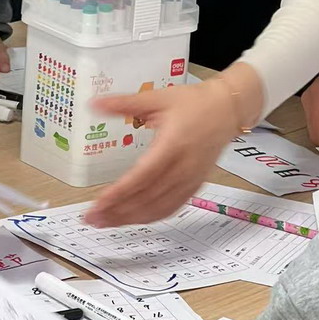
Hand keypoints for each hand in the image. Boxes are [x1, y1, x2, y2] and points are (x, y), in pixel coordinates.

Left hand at [86, 63, 263, 226]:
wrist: (227, 109)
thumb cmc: (195, 102)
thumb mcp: (157, 98)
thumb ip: (125, 103)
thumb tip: (95, 104)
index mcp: (172, 144)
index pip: (142, 176)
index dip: (118, 193)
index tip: (97, 204)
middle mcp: (183, 167)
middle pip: (147, 198)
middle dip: (117, 211)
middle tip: (91, 218)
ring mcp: (190, 179)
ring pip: (158, 208)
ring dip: (130, 218)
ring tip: (105, 221)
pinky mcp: (195, 185)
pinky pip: (171, 208)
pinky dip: (150, 217)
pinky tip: (132, 218)